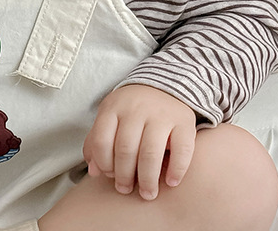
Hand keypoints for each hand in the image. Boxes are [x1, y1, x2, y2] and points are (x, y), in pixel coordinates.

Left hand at [83, 84, 196, 200]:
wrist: (165, 85)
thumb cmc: (132, 110)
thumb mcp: (110, 116)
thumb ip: (97, 141)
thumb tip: (94, 172)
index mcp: (114, 106)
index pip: (101, 141)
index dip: (103, 164)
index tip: (109, 176)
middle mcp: (136, 108)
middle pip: (125, 149)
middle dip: (124, 176)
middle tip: (126, 189)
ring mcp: (161, 114)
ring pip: (150, 153)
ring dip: (147, 179)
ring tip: (148, 193)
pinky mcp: (184, 120)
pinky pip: (182, 150)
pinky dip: (176, 170)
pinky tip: (171, 182)